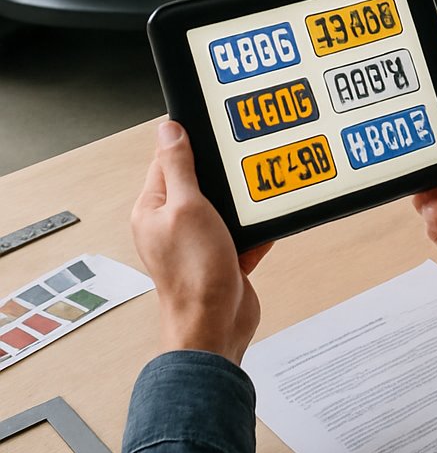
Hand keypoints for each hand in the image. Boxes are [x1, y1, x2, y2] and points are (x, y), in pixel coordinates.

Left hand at [132, 120, 272, 365]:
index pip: (168, 161)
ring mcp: (197, 242)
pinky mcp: (221, 258)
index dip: (191, 143)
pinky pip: (241, 233)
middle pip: (200, 182)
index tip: (216, 127)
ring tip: (260, 188)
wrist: (216, 325)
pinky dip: (255, 229)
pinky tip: (267, 222)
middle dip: (223, 173)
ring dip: (242, 201)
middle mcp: (172, 224)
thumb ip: (178, 167)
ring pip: (223, 207)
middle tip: (244, 157)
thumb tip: (167, 130)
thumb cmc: (194, 273)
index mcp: (153, 210)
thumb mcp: (187, 206)